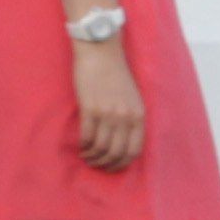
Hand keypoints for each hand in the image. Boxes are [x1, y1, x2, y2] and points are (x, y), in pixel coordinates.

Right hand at [71, 35, 144, 171]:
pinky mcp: (91, 108)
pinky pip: (88, 137)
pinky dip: (84, 146)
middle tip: (97, 165)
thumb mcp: (132, 97)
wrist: (101, 51)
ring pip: (101, 148)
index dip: (122, 163)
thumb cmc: (114, 73)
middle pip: (117, 153)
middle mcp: (126, 116)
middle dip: (106, 164)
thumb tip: (121, 140)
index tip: (112, 167)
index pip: (134, 150)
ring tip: (87, 156)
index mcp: (139, 114)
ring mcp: (108, 113)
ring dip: (93, 157)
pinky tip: (81, 146)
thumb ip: (130, 117)